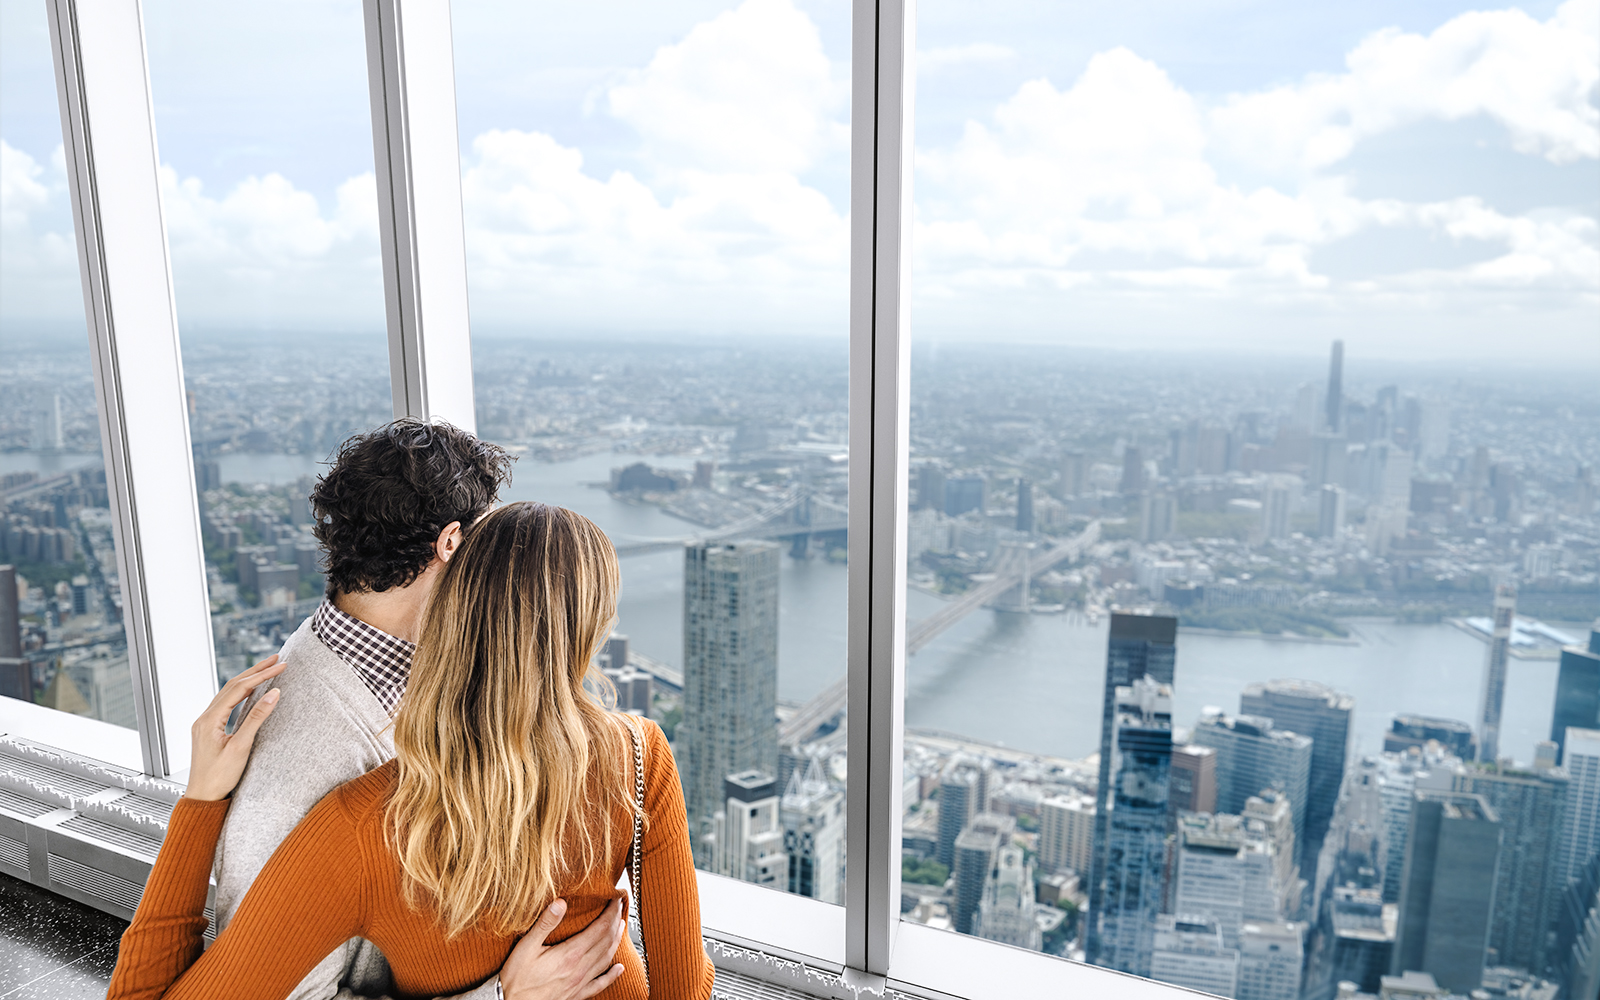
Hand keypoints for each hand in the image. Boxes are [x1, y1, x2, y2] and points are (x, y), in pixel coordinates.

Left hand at [185, 654, 288, 801]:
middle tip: (276, 659)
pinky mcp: (209, 729)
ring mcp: (205, 723)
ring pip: (228, 693)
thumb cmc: (219, 778)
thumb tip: (273, 694)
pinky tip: (251, 691)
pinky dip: (241, 692)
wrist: (202, 798)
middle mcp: (204, 718)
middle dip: (255, 671)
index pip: (239, 689)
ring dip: (248, 679)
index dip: (261, 675)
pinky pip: (226, 703)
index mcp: (209, 720)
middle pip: (232, 686)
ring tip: (267, 669)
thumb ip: (256, 718)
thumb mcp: (241, 747)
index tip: (281, 666)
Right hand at [499, 897, 627, 999]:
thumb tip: (560, 902)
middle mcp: (579, 970)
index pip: (599, 929)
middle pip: (606, 942)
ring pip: (606, 960)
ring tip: (620, 928)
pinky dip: (612, 975)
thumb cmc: (516, 978)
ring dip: (616, 942)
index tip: (615, 899)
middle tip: (619, 908)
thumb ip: (544, 924)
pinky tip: (619, 969)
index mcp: (570, 955)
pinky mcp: (576, 995)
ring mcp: (580, 984)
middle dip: (615, 923)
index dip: (610, 913)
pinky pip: (600, 984)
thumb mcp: (526, 947)